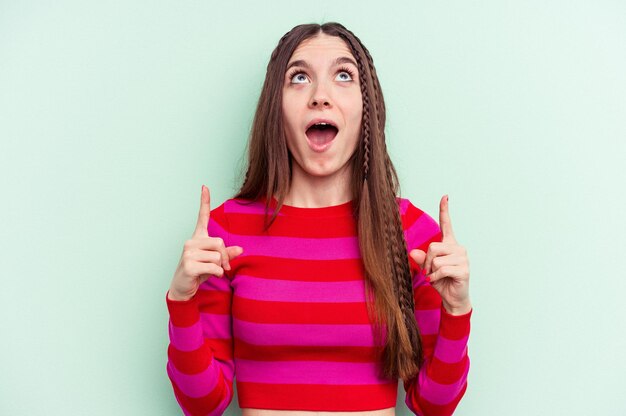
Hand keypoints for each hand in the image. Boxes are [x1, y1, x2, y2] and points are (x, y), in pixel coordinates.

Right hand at [168, 185, 242, 300]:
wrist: (182, 288)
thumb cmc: (198, 273)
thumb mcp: (213, 262)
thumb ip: (226, 255)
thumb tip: (240, 250)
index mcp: (197, 238)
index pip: (201, 217)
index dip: (204, 201)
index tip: (205, 186)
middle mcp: (191, 242)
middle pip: (219, 242)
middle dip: (225, 257)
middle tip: (223, 267)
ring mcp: (188, 252)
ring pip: (217, 256)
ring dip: (219, 267)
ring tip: (210, 272)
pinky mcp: (189, 264)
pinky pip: (214, 267)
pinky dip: (216, 274)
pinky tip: (206, 276)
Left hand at [409, 195, 470, 314]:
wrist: (453, 298)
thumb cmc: (441, 281)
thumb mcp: (427, 268)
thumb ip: (421, 259)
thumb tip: (412, 252)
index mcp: (449, 245)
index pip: (447, 224)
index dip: (445, 210)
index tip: (445, 196)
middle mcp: (458, 248)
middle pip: (432, 246)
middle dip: (426, 261)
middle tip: (429, 271)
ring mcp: (463, 258)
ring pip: (436, 259)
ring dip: (431, 271)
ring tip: (436, 276)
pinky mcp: (464, 269)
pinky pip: (441, 269)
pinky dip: (435, 277)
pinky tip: (439, 281)